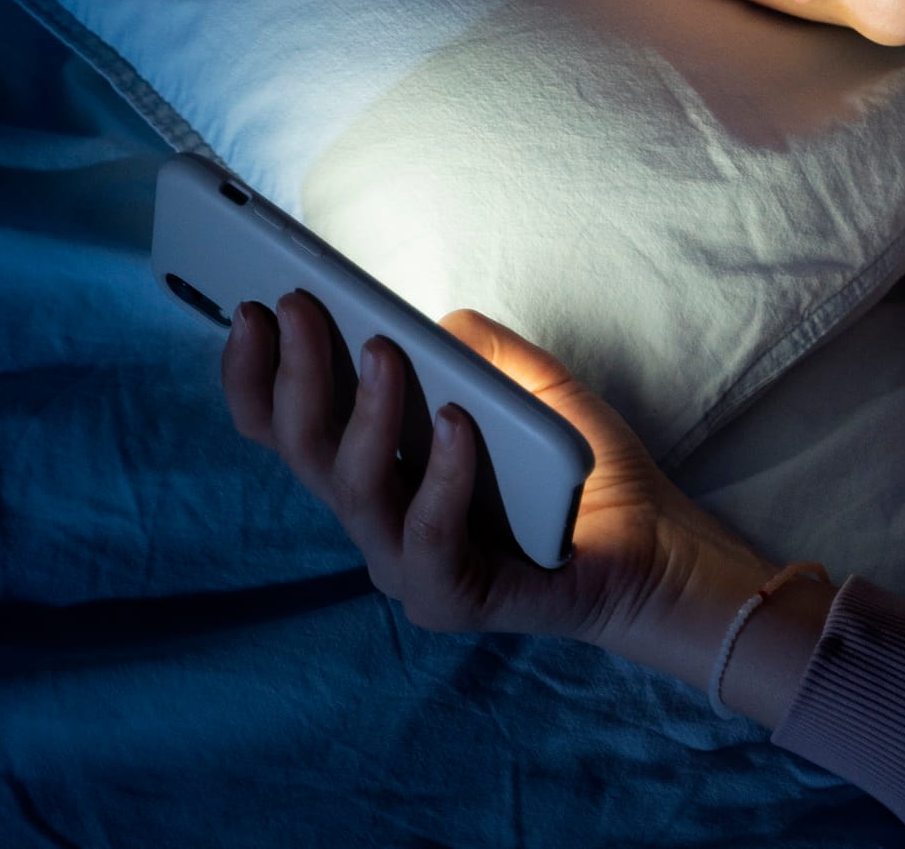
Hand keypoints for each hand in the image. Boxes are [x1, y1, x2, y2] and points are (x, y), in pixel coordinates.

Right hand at [220, 291, 785, 675]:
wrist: (654, 544)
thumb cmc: (578, 469)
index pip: (288, 427)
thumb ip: (473, 352)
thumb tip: (424, 323)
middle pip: (305, 449)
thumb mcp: (527, 388)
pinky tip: (457, 425)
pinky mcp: (452, 598)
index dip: (257, 373)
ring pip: (354, 489)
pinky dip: (439, 476)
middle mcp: (376, 519)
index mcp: (376, 471)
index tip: (251, 306)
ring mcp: (406, 564)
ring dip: (363, 412)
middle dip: (295, 371)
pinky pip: (428, 536)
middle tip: (300, 306)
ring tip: (383, 351)